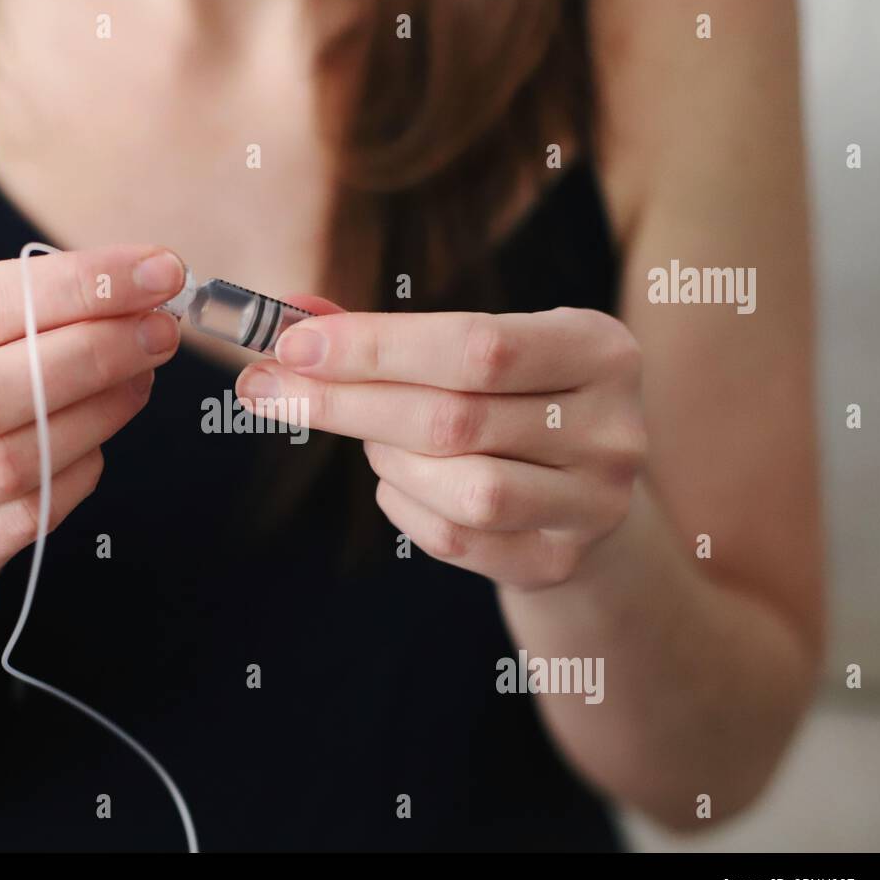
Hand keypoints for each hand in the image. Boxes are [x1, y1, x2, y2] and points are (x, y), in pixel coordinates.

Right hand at [0, 245, 184, 599]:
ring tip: (142, 377)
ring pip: (13, 457)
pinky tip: (103, 439)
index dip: (76, 285)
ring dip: (98, 411)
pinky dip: (80, 470)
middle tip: (160, 330)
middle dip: (93, 351)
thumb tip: (139, 289)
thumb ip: (23, 311)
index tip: (155, 271)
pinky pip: (31, 514)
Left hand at [235, 306, 645, 589]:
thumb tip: (289, 319)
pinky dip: (404, 504)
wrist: (579, 488)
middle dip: (345, 402)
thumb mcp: (478, 349)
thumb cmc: (511, 398)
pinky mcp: (559, 560)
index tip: (291, 345)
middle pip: (455, 418)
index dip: (375, 347)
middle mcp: (612, 429)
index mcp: (599, 349)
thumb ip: (388, 333)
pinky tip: (396, 480)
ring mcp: (593, 504)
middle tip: (267, 390)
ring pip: (462, 487)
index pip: (476, 345)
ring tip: (371, 439)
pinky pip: (455, 539)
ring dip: (387, 458)